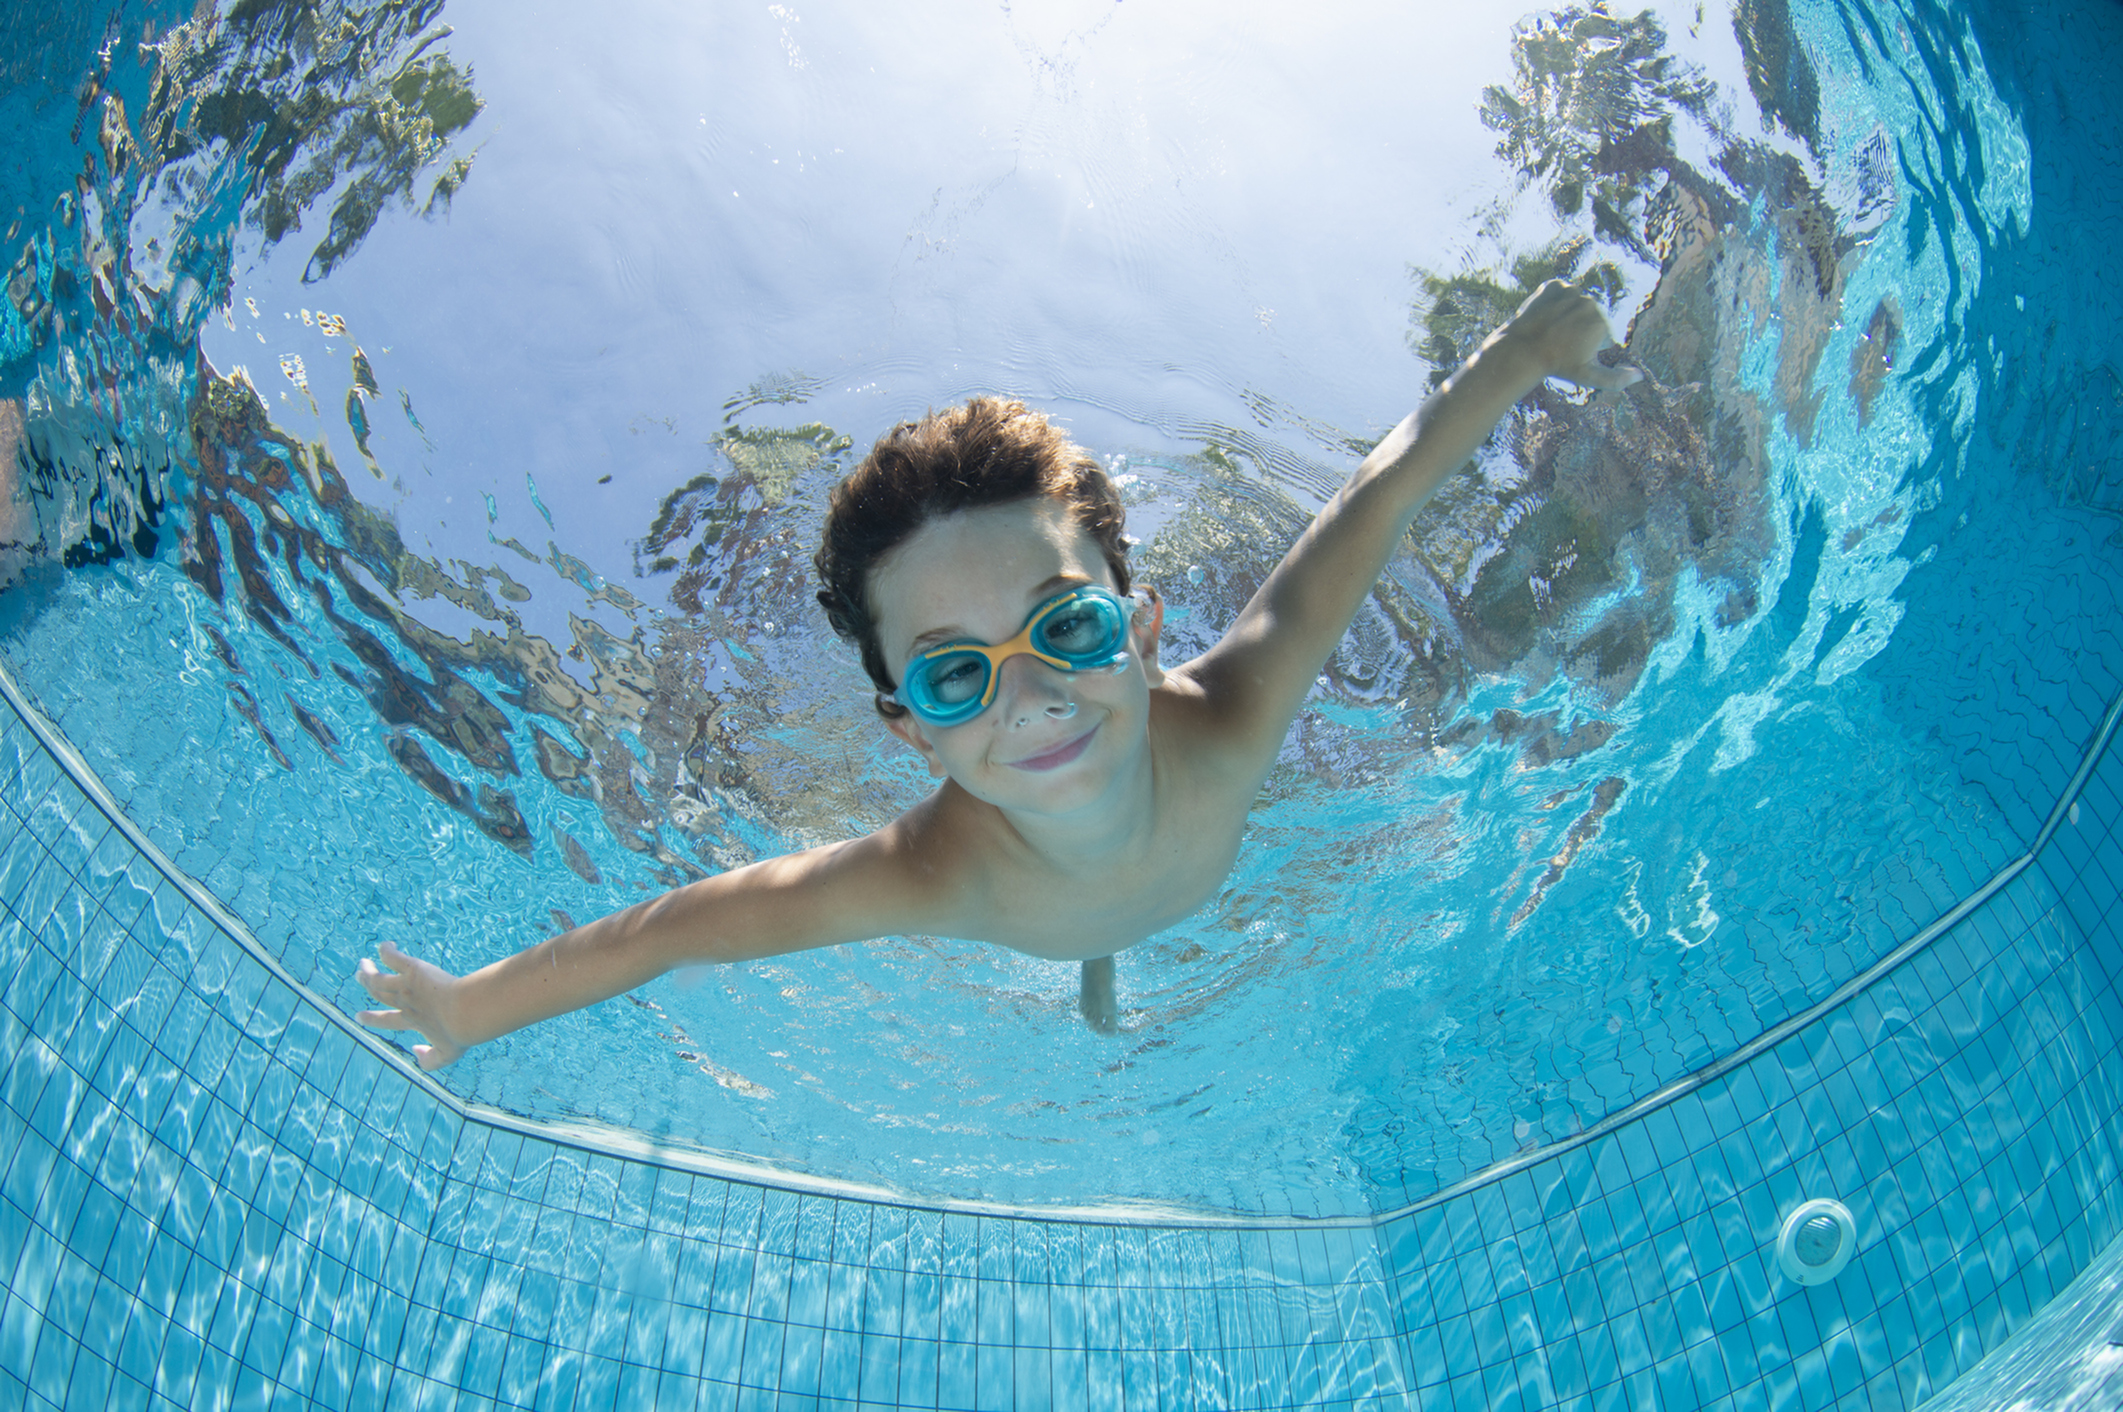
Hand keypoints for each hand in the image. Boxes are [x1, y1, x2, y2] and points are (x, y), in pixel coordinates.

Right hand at [357, 940, 471, 1069]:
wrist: (466, 1013)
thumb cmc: (461, 1033)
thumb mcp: (447, 1054)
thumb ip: (429, 1061)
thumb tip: (414, 1050)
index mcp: (412, 1021)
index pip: (387, 1020)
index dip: (372, 1019)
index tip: (360, 1016)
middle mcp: (404, 1003)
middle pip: (379, 993)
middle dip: (368, 985)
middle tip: (359, 977)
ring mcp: (406, 986)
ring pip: (378, 978)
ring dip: (368, 971)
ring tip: (363, 963)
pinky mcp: (413, 970)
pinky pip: (392, 958)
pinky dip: (386, 951)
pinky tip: (386, 945)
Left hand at [1487, 279, 1642, 391]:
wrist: (1521, 350)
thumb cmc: (1557, 365)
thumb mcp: (1588, 377)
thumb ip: (1617, 379)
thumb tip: (1640, 376)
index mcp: (1602, 323)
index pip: (1602, 334)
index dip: (1588, 347)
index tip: (1572, 352)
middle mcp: (1590, 302)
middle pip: (1590, 317)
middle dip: (1581, 329)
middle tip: (1561, 342)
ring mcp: (1571, 290)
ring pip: (1576, 304)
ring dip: (1568, 315)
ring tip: (1553, 330)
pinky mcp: (1553, 284)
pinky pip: (1560, 293)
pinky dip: (1554, 303)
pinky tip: (1546, 316)